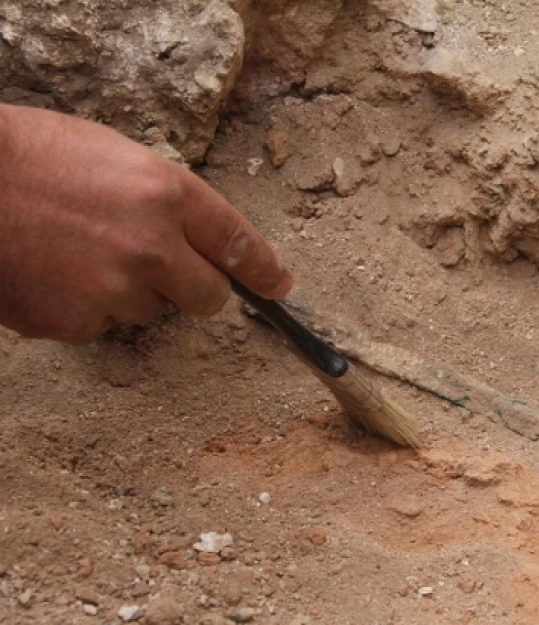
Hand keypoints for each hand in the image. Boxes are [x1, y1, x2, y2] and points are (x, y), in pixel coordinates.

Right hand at [0, 104, 291, 342]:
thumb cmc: (29, 156)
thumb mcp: (112, 156)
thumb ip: (162, 200)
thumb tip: (194, 240)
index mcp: (165, 193)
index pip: (236, 241)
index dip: (264, 269)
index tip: (280, 286)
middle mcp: (151, 246)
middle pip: (209, 297)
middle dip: (195, 289)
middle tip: (162, 270)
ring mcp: (112, 289)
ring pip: (147, 311)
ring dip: (127, 292)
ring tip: (76, 252)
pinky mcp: (73, 322)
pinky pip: (97, 326)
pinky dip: (80, 308)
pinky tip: (50, 272)